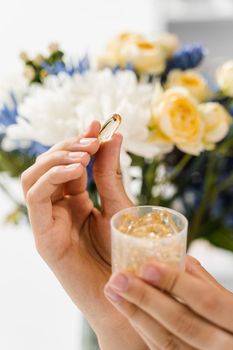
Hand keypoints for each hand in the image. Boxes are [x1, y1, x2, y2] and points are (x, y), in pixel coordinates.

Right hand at [21, 121, 145, 349]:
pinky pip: (35, 198)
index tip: (99, 124)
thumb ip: (110, 172)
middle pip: (47, 165)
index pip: (68, 162)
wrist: (127, 290)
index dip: (80, 140)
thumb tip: (113, 136)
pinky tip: (77, 169)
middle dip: (68, 145)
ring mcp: (48, 221)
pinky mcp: (43, 237)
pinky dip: (52, 177)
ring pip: (34, 177)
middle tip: (91, 138)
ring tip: (83, 153)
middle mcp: (58, 207)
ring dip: (56, 157)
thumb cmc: (124, 251)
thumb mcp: (118, 204)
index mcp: (74, 199)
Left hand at [104, 256, 232, 348]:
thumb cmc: (232, 321)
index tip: (147, 266)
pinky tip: (127, 309)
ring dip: (135, 314)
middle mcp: (223, 345)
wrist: (232, 346)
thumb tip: (178, 258)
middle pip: (180, 321)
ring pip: (166, 341)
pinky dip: (143, 329)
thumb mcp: (230, 302)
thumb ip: (206, 283)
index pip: (205, 299)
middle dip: (146, 299)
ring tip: (113, 291)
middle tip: (118, 278)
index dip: (176, 282)